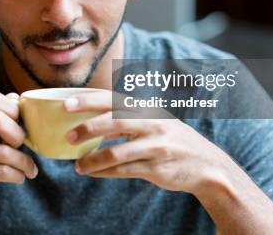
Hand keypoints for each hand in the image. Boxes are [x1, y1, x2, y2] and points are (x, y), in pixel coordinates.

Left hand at [64, 90, 232, 194]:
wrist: (206, 164)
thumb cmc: (169, 139)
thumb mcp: (152, 120)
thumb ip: (126, 117)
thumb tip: (88, 118)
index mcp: (145, 108)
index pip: (112, 99)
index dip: (88, 100)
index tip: (66, 103)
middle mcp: (151, 123)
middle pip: (114, 121)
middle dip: (88, 127)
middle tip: (68, 136)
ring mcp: (155, 146)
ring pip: (116, 152)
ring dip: (93, 160)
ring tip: (78, 165)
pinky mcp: (157, 168)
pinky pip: (124, 170)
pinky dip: (104, 172)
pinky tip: (92, 173)